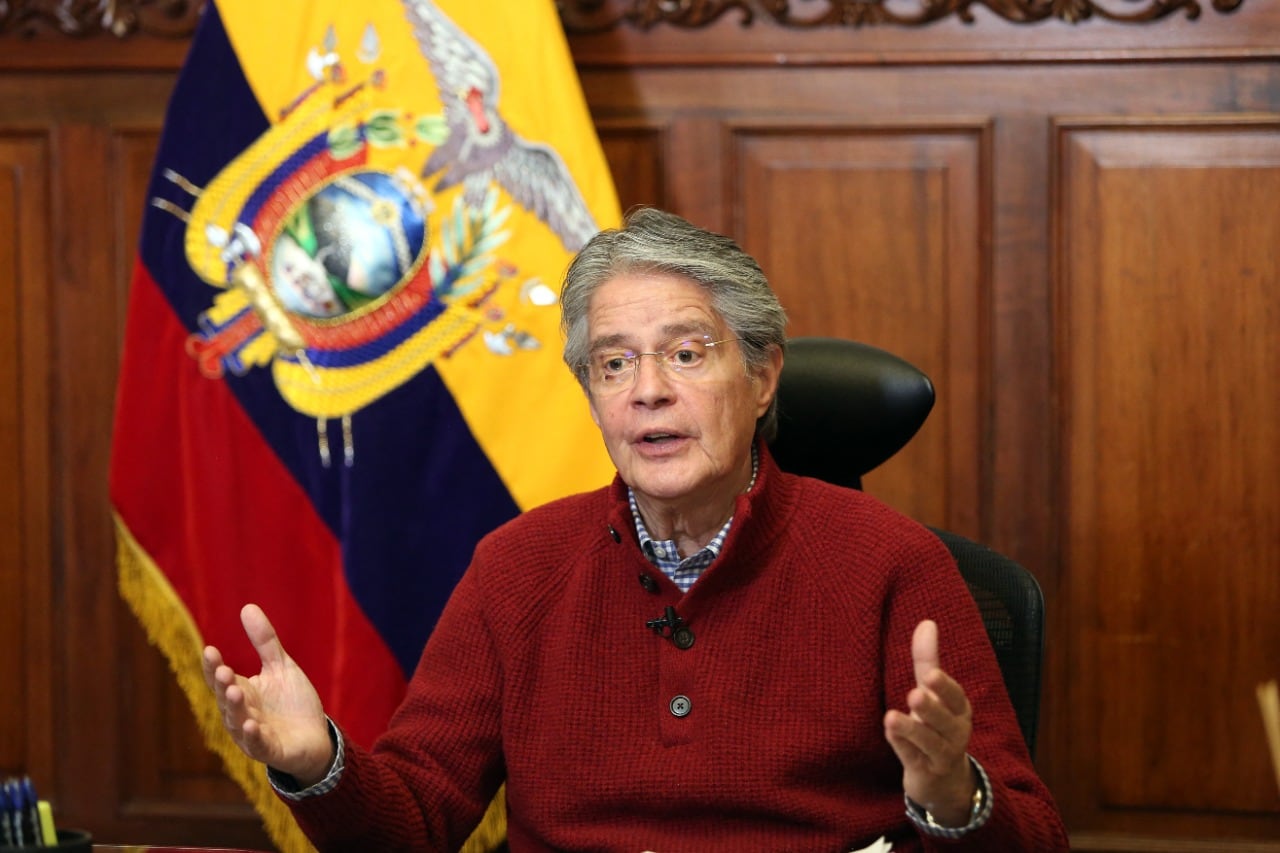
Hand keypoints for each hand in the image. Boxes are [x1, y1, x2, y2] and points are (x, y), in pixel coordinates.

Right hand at [201, 603, 333, 785]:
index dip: (214, 667)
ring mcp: (253, 734)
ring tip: (234, 691)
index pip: (221, 678)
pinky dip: (253, 736)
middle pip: (226, 699)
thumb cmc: (292, 703)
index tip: (210, 650)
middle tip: (223, 671)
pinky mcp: (270, 750)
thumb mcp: (281, 667)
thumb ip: (264, 642)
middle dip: (223, 685)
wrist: (315, 738)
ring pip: (237, 722)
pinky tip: (251, 725)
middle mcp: (241, 714)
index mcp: (242, 692)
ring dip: (235, 708)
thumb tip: (247, 606)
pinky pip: (258, 744)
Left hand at [883, 619, 976, 826]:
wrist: (943, 778)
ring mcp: (941, 755)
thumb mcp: (934, 693)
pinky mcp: (924, 771)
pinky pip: (913, 758)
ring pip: (929, 742)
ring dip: (912, 729)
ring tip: (891, 716)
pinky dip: (901, 745)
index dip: (945, 687)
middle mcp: (956, 733)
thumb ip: (928, 660)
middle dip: (932, 708)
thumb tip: (927, 622)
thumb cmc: (937, 726)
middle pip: (946, 721)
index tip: (930, 675)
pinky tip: (888, 732)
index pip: (956, 697)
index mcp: (959, 710)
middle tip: (915, 694)